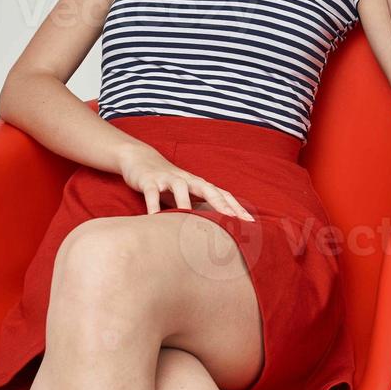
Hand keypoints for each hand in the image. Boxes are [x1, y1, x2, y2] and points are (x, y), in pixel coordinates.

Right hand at [117, 144, 255, 221]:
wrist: (140, 158)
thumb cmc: (168, 182)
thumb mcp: (185, 196)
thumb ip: (199, 209)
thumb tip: (217, 231)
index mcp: (199, 184)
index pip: (222, 194)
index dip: (236, 207)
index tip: (250, 223)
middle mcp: (187, 180)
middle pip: (207, 189)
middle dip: (220, 203)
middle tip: (231, 220)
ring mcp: (168, 178)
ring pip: (180, 188)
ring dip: (186, 203)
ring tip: (191, 222)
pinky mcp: (149, 180)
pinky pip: (152, 193)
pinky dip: (153, 205)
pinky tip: (155, 218)